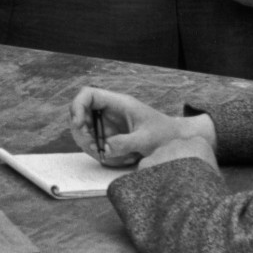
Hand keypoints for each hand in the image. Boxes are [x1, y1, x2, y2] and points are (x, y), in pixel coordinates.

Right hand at [69, 86, 215, 167]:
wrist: (175, 140)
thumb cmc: (164, 134)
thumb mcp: (146, 139)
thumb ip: (125, 143)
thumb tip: (104, 149)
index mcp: (118, 102)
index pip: (88, 94)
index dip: (77, 106)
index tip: (79, 124)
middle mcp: (109, 111)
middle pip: (80, 114)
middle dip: (82, 131)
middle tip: (94, 146)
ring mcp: (107, 123)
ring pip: (85, 130)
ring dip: (91, 145)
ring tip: (110, 155)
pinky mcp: (109, 136)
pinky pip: (95, 143)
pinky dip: (100, 153)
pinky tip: (119, 158)